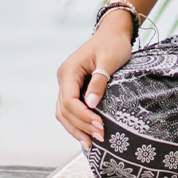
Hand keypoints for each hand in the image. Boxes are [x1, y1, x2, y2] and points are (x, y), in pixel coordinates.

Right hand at [55, 16, 132, 148]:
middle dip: (81, 126)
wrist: (113, 34)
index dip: (83, 116)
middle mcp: (64, 79)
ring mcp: (67, 84)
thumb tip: (91, 104)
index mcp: (69, 71)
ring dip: (77, 129)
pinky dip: (77, 123)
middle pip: (64, 110)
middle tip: (100, 138)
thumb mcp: (109, 60)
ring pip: (64, 113)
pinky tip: (87, 134)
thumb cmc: (113, 44)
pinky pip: (71, 110)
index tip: (100, 127)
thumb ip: (99, 81)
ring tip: (92, 144)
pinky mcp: (74, 89)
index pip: (69, 101)